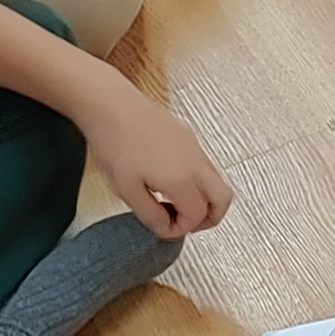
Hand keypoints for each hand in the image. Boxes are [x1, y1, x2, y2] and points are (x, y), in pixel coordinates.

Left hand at [83, 78, 231, 239]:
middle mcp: (196, 163)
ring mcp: (194, 147)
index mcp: (182, 180)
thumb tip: (165, 227)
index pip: (196, 216)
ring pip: (215, 181)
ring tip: (173, 203)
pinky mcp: (187, 136)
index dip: (180, 229)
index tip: (162, 228)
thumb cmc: (115, 144)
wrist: (111, 106)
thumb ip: (149, 215)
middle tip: (186, 223)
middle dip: (210, 218)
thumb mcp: (126, 190)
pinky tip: (167, 180)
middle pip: (223, 199)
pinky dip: (196, 181)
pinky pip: (203, 164)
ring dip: (203, 198)